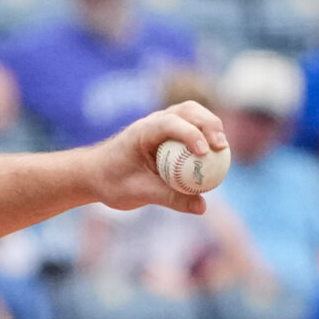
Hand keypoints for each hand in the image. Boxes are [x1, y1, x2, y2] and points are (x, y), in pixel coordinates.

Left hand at [90, 104, 228, 215]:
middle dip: (209, 125)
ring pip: (193, 114)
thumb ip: (170, 198)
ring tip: (223, 147)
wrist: (95, 174)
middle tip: (222, 147)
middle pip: (188, 111)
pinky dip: (206, 135)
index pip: (170, 124)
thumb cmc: (111, 182)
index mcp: (142, 131)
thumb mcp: (138, 193)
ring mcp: (163, 123)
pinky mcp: (170, 132)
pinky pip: (193, 128)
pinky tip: (216, 153)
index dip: (191, 134)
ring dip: (211, 126)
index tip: (205, 153)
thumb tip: (203, 207)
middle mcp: (154, 121)